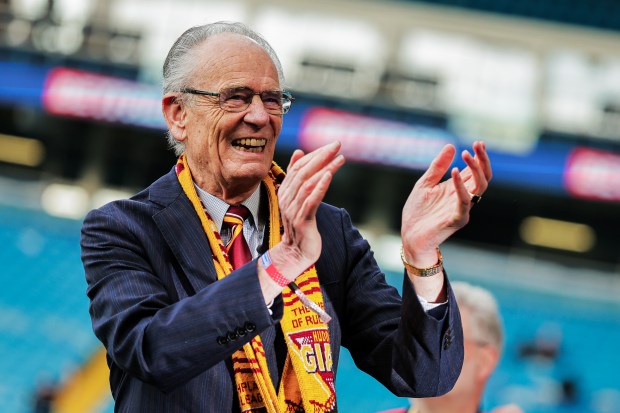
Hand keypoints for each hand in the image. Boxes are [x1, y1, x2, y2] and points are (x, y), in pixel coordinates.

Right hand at [270, 141, 344, 278]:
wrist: (296, 253)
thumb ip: (297, 177)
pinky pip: (310, 201)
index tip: (330, 146)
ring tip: (340, 159)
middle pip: (303, 173)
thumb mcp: (298, 198)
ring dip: (325, 169)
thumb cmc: (300, 224)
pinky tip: (329, 176)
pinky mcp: (302, 221)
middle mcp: (287, 199)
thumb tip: (299, 152)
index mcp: (285, 191)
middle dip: (321, 157)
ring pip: (308, 184)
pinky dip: (320, 187)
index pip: (298, 167)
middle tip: (337, 145)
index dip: (314, 155)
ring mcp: (293, 210)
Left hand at [401, 141, 491, 265]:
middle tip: (477, 145)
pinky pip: (464, 202)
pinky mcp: (456, 220)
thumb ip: (438, 167)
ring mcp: (462, 209)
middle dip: (482, 161)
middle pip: (483, 178)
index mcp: (458, 189)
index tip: (478, 143)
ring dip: (475, 170)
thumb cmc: (418, 212)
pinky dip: (461, 187)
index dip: (479, 157)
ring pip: (479, 188)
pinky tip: (454, 172)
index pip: (475, 171)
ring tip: (466, 154)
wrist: (409, 235)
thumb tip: (451, 146)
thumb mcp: (425, 183)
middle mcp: (464, 198)